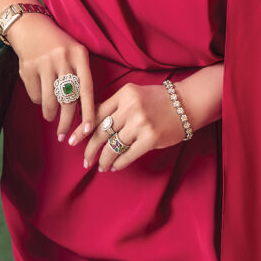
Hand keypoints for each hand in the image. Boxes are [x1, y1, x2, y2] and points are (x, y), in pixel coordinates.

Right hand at [5, 12, 95, 141]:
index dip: (88, 111)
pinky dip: (38, 100)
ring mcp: (45, 63)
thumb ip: (79, 77)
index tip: (88, 130)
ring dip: (50, 114)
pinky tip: (39, 92)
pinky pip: (35, 96)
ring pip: (50, 102)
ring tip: (50, 116)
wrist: (30, 26)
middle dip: (66, 123)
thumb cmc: (57, 46)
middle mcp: (64, 58)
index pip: (87, 88)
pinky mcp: (29, 68)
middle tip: (64, 135)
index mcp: (79, 54)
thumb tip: (81, 111)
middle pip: (68, 100)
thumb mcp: (74, 54)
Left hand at [66, 81, 187, 172]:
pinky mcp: (151, 138)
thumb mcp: (135, 94)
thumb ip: (116, 105)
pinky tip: (114, 166)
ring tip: (100, 166)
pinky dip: (119, 163)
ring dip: (104, 159)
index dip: (83, 129)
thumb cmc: (158, 100)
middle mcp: (130, 107)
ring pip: (113, 146)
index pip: (97, 113)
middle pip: (101, 132)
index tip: (73, 140)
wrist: (187, 103)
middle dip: (90, 149)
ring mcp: (141, 123)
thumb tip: (92, 124)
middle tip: (85, 160)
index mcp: (124, 94)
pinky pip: (128, 154)